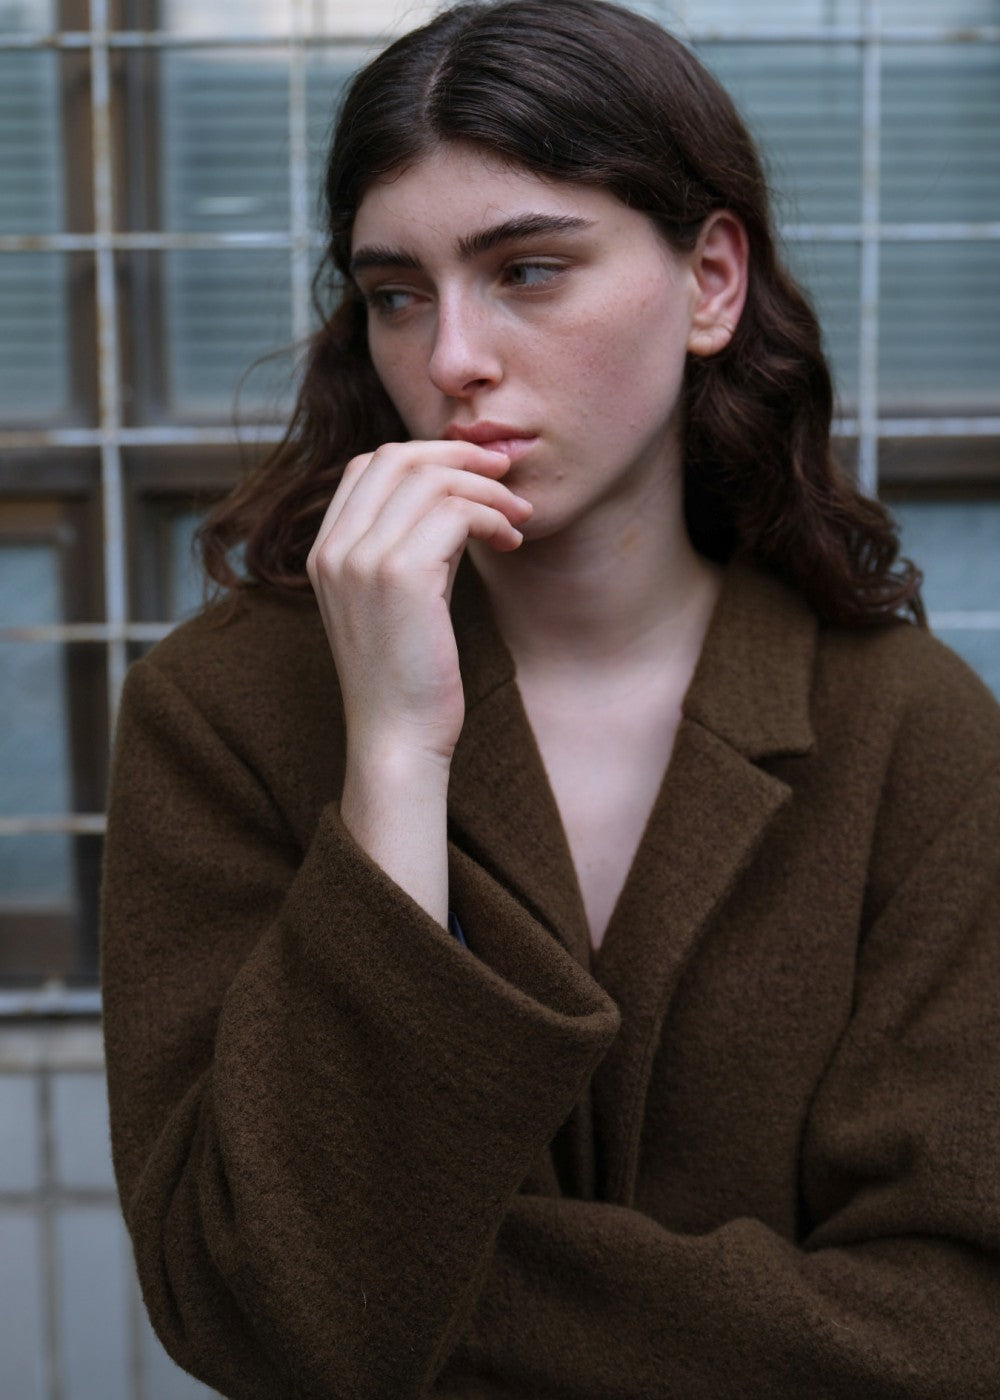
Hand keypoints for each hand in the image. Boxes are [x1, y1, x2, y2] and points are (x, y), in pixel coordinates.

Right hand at [307, 439, 532, 768]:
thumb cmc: (406, 677)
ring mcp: (362, 560)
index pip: (369, 466)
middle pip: (397, 458)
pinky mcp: (400, 576)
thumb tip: (459, 498)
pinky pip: (455, 512)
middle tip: (505, 475)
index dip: (427, 455)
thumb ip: (412, 545)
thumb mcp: (399, 599)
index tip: (476, 471)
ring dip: (487, 490)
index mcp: (325, 552)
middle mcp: (334, 549)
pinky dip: (492, 516)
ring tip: (517, 518)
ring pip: (432, 480)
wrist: (397, 738)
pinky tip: (510, 541)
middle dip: (459, 455)